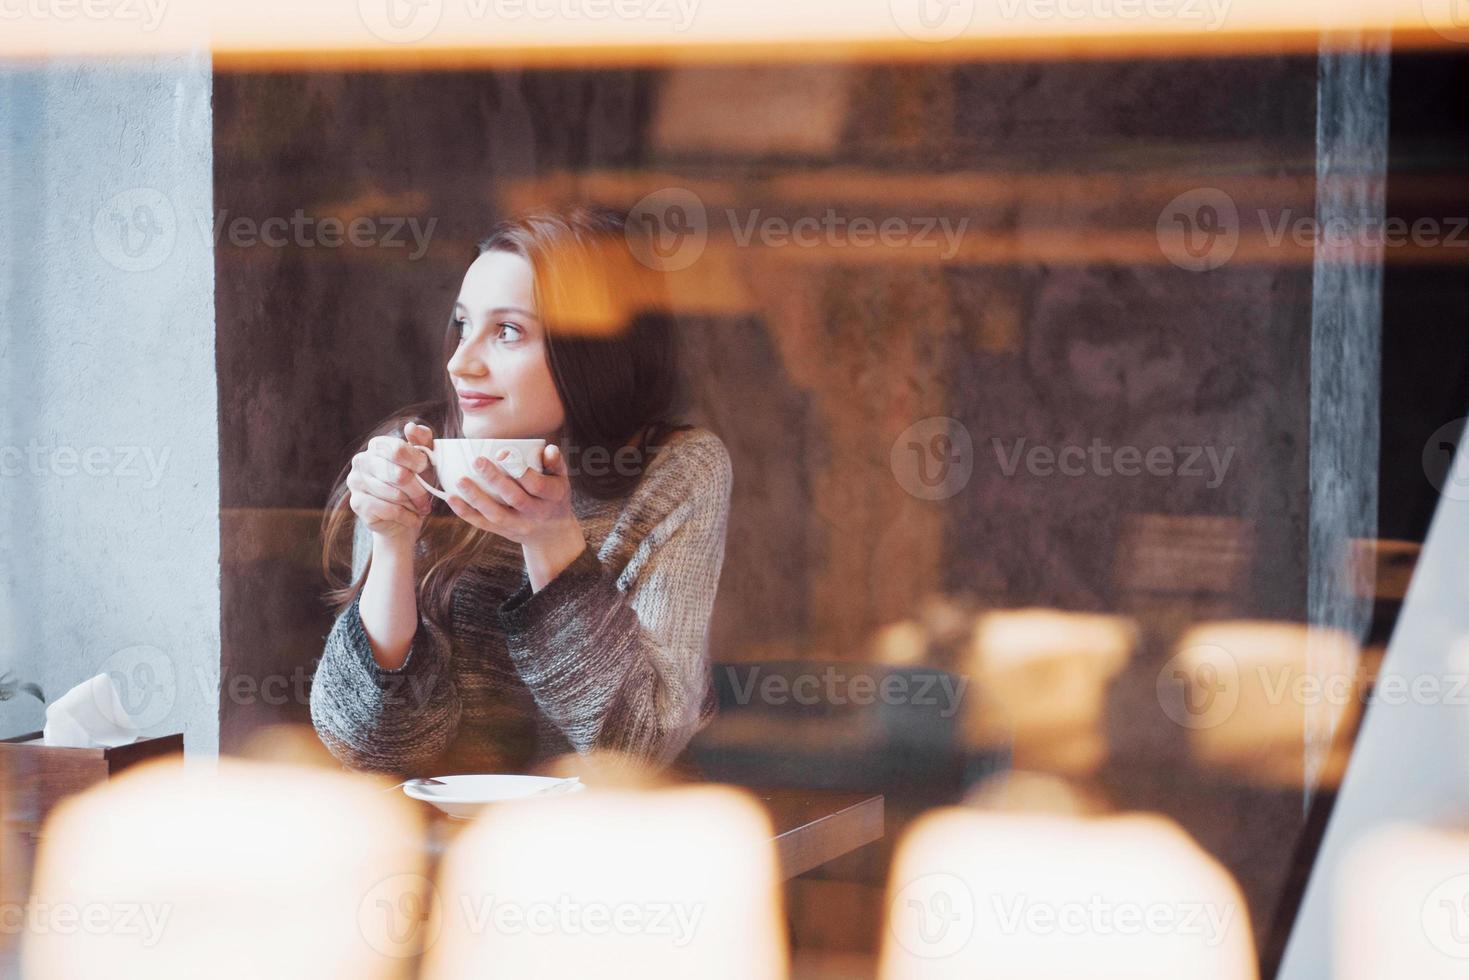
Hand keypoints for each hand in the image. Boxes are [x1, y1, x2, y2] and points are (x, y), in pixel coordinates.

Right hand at [347, 422, 434, 542]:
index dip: (418, 463)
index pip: (399, 450)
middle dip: (419, 490)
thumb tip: (410, 427)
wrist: (404, 518)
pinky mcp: (357, 503)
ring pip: (395, 494)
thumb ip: (422, 441)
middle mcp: (362, 460)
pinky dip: (406, 517)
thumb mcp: (425, 462)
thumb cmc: (416, 485)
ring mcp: (356, 481)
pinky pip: (389, 510)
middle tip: (426, 500)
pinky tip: (411, 518)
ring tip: (419, 508)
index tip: (426, 471)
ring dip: (413, 505)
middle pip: (399, 474)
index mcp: (378, 445)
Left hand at [446, 444, 587, 588]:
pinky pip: (483, 524)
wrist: (552, 534)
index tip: (502, 453)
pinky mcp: (504, 532)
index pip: (537, 485)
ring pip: (496, 514)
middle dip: (495, 480)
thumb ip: (555, 462)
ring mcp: (519, 525)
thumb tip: (548, 448)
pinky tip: (452, 499)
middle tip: (478, 461)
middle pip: (515, 498)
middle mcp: (537, 513)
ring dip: (477, 498)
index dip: (519, 470)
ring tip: (460, 480)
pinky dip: (466, 513)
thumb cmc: (554, 497)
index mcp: (552, 496)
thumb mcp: (562, 479)